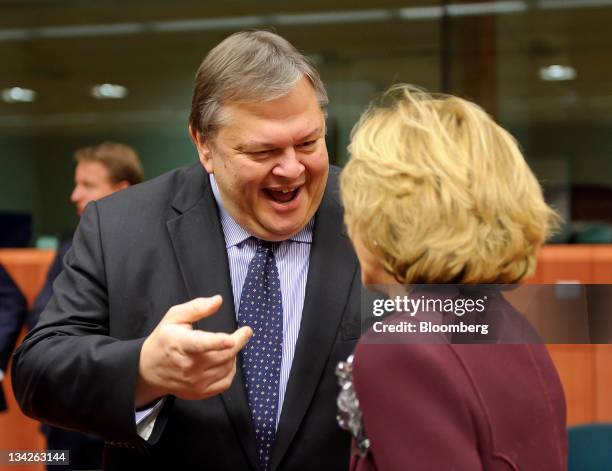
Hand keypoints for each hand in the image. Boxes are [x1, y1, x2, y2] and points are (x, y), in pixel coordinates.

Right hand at [135, 295, 251, 406]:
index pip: (200, 344)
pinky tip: (225, 361)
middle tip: (245, 332)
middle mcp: (188, 366)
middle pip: (223, 355)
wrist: (148, 371)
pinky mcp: (200, 392)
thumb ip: (196, 307)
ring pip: (228, 367)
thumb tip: (218, 300)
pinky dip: (231, 369)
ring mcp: (195, 382)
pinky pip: (226, 382)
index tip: (231, 339)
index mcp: (180, 344)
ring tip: (227, 346)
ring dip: (233, 354)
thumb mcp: (174, 317)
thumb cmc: (164, 340)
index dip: (217, 342)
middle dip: (239, 341)